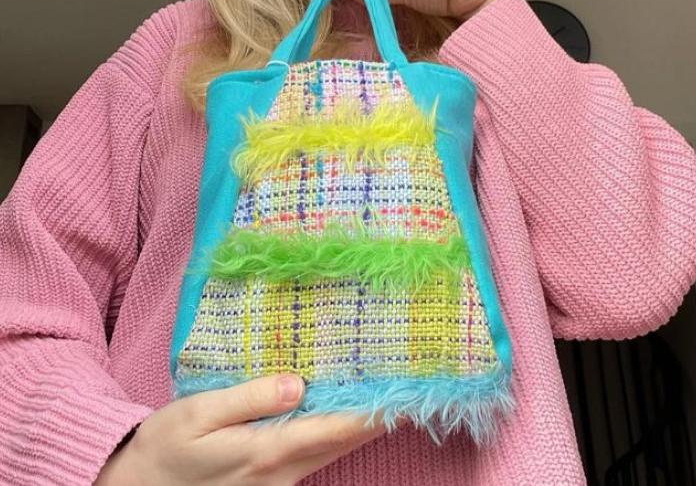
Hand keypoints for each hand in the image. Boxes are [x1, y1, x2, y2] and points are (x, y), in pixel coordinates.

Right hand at [95, 374, 393, 485]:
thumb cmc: (166, 447)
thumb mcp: (200, 415)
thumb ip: (250, 398)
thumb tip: (297, 383)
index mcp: (267, 452)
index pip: (335, 429)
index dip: (374, 411)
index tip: (404, 391)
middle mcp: (282, 473)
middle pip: (342, 441)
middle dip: (378, 414)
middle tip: (407, 384)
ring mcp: (279, 482)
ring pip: (331, 448)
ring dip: (360, 422)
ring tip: (384, 388)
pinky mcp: (271, 481)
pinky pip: (314, 453)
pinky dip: (335, 430)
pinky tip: (341, 408)